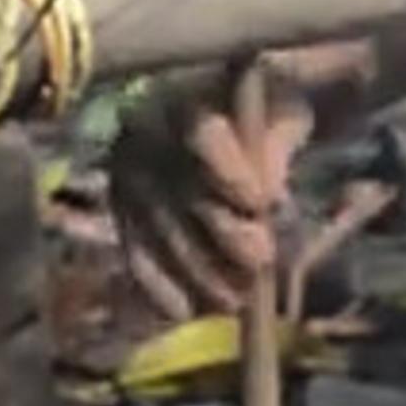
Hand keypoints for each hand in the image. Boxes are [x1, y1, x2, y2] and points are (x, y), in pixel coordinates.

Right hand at [105, 61, 314, 317]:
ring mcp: (127, 172)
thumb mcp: (284, 112)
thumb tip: (269, 201)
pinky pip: (134, 249)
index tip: (261, 204)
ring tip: (235, 301)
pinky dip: (156, 286)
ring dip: (196, 270)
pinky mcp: (121, 209)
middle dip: (221, 232)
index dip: (229, 171)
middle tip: (259, 262)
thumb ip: (278, 146)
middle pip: (179, 188)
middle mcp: (143, 130)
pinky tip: (182, 313)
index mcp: (185, 93)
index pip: (201, 132)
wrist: (231, 106)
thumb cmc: (266, 103)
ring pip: (157, 227)